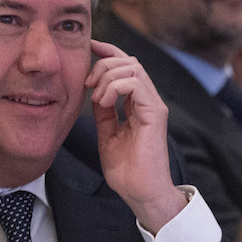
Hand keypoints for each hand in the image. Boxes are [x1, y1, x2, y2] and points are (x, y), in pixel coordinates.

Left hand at [88, 39, 186, 232]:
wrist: (141, 193)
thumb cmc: (127, 171)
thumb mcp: (107, 134)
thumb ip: (104, 112)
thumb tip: (94, 92)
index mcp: (137, 104)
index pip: (125, 66)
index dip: (107, 52)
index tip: (87, 48)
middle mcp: (148, 101)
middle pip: (128, 61)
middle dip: (102, 65)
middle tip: (86, 85)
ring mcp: (153, 105)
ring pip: (132, 67)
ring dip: (107, 77)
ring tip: (96, 98)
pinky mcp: (155, 113)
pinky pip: (135, 84)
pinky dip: (114, 87)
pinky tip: (103, 103)